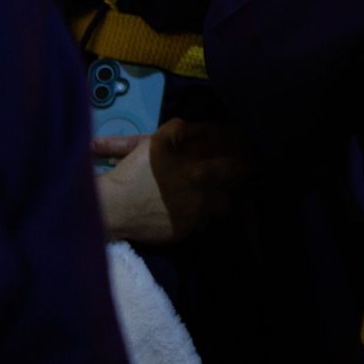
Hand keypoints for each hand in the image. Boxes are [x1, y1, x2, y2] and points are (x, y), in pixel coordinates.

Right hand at [95, 118, 250, 242]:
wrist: (113, 207)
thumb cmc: (136, 171)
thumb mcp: (157, 141)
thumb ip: (182, 130)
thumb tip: (202, 128)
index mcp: (201, 175)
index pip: (238, 168)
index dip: (247, 162)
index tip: (250, 160)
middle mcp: (203, 200)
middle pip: (232, 196)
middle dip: (231, 189)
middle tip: (224, 181)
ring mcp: (193, 221)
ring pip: (214, 213)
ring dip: (212, 204)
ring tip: (202, 196)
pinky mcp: (180, 235)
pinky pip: (197, 226)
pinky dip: (194, 217)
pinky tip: (182, 208)